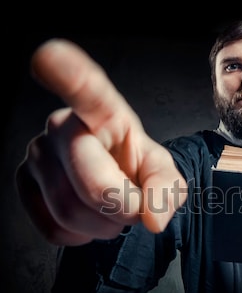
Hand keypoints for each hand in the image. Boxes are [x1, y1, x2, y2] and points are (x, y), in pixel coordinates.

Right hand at [15, 39, 187, 245]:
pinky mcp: (23, 184)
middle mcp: (61, 127)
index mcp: (102, 114)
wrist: (116, 186)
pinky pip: (54, 230)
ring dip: (103, 225)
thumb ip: (167, 191)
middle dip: (122, 210)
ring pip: (70, 213)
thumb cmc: (137, 171)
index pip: (86, 91)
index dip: (68, 74)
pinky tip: (88, 217)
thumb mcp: (163, 175)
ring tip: (110, 208)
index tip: (49, 56)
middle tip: (131, 204)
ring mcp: (36, 155)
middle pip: (93, 188)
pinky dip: (81, 236)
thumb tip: (153, 219)